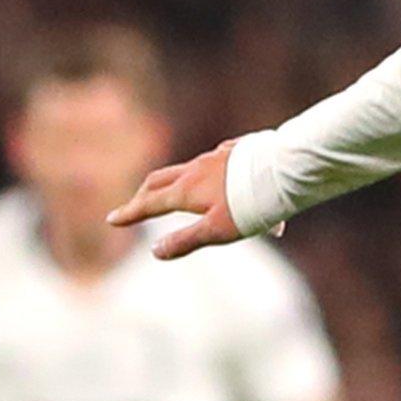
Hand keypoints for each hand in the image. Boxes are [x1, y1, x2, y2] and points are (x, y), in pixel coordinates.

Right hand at [107, 139, 243, 259]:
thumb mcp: (217, 229)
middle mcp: (197, 168)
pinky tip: (221, 178)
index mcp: (186, 189)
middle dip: (144, 193)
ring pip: (189, 170)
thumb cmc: (253, 202)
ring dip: (178, 184)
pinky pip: (216, 162)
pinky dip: (207, 175)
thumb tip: (155, 250)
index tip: (112, 219)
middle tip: (136, 205)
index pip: (149, 203)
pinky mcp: (239, 150)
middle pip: (160, 179)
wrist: (287, 168)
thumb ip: (185, 240)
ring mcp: (218, 156)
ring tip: (180, 196)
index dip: (130, 213)